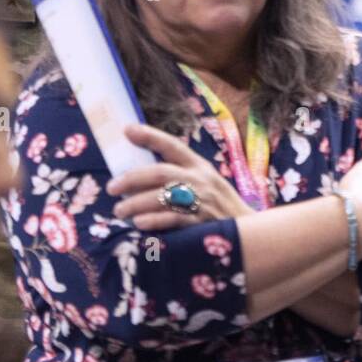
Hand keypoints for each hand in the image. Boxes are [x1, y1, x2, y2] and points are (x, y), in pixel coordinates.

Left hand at [106, 123, 253, 231]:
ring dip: (136, 203)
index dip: (150, 136)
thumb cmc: (220, 207)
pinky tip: (139, 223)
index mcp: (199, 166)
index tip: (127, 129)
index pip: (172, 145)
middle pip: (160, 172)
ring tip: (120, 210)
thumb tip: (141, 177)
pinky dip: (153, 220)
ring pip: (162, 196)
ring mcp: (201, 201)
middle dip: (132, 178)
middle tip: (112, 187)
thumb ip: (181, 176)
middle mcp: (200, 179)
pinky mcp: (201, 223)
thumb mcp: (207, 183)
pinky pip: (172, 219)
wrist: (248, 232)